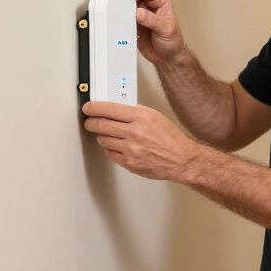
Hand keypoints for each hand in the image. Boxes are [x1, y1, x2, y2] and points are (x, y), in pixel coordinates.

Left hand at [82, 102, 196, 180]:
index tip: (88, 107)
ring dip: (102, 136)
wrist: (181, 159)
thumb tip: (115, 109)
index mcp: (142, 117)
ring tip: (109, 134)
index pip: (109, 109)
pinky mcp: (129, 163)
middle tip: (90, 121)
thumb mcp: (155, 116)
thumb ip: (135, 112)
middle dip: (91, 122)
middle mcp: (135, 132)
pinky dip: (111, 148)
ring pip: (102, 140)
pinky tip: (118, 146)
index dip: (94, 108)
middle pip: (101, 125)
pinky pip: (110, 153)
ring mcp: (131, 149)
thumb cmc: (171, 138)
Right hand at [126, 0, 185, 65]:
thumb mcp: (166, 30)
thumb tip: (139, 13)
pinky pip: (124, 16)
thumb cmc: (173, 42)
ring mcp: (141, 13)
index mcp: (162, 0)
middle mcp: (150, 4)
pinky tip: (121, 23)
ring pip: (127, 4)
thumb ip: (152, 20)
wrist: (167, 57)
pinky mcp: (133, 22)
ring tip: (121, 15)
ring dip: (123, 8)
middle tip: (122, 5)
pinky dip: (121, 19)